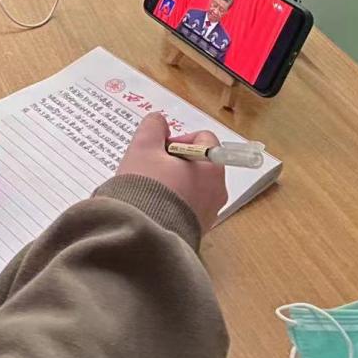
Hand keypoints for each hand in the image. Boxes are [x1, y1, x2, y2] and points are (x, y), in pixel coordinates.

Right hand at [116, 113, 226, 233]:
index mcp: (211, 168)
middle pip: (198, 163)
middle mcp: (217, 191)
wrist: (141, 236)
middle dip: (173, 162)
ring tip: (148, 188)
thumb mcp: (143, 148)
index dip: (180, 139)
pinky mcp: (196, 231)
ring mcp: (208, 213)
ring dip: (172, 182)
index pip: (204, 138)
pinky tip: (151, 205)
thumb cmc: (145, 190)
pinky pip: (186, 208)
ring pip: (192, 186)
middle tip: (150, 167)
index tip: (160, 149)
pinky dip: (171, 202)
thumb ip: (152, 127)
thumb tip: (159, 122)